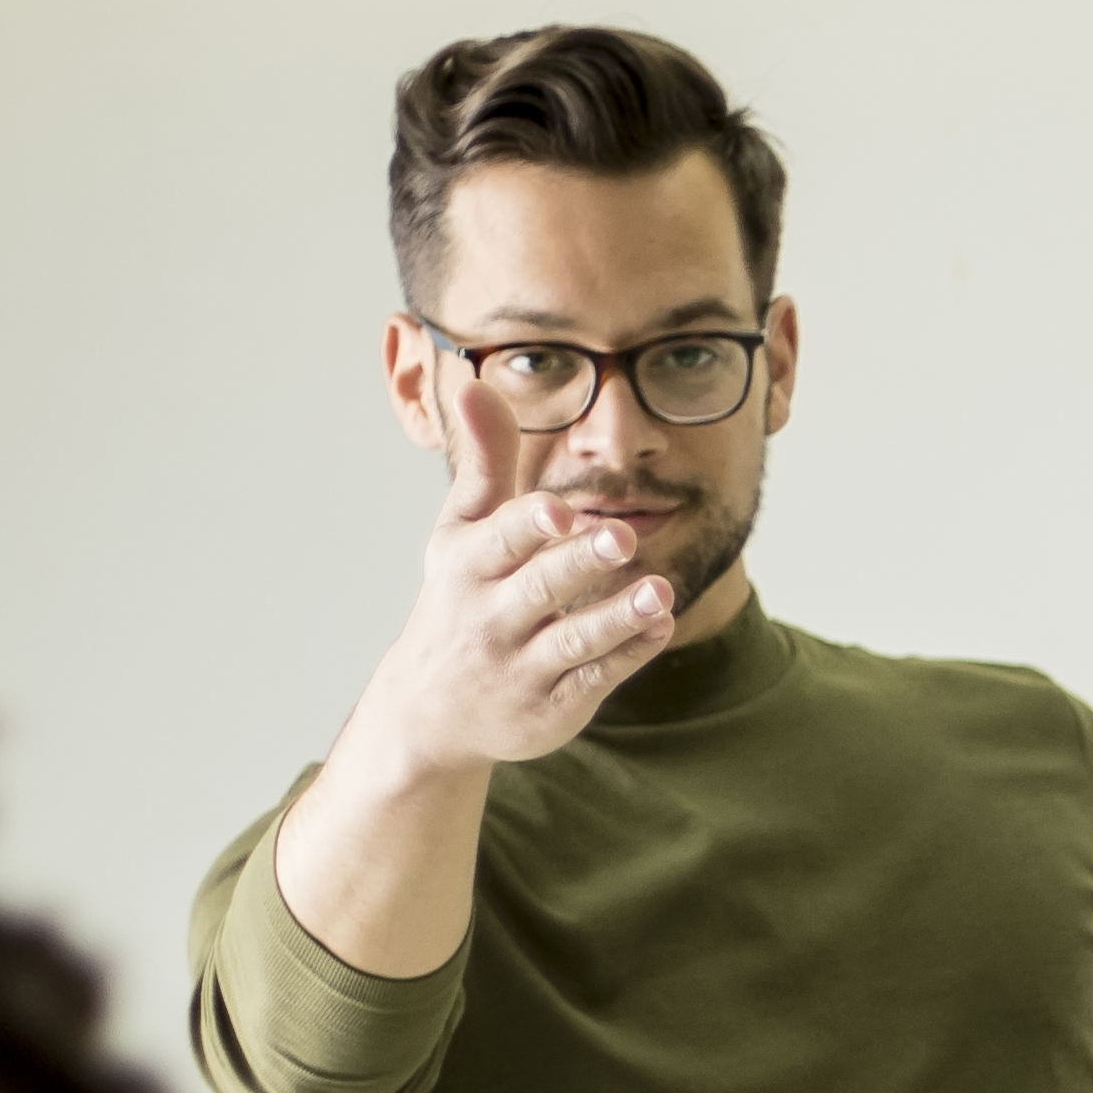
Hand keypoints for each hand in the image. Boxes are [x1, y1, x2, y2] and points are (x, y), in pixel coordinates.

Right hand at [347, 471, 682, 790]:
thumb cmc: (457, 599)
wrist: (430, 710)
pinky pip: (594, 680)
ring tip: (661, 591)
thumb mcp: (461, 531)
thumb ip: (484, 461)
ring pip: (573, 641)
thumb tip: (478, 382)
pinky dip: (628, 655)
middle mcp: (490, 618)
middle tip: (623, 536)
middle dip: (579, 563)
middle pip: (540, 588)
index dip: (530, 524)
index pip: (499, 539)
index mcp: (468, 567)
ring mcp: (521, 666)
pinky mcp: (551, 706)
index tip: (563, 509)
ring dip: (617, 616)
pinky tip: (662, 627)